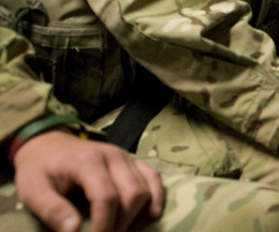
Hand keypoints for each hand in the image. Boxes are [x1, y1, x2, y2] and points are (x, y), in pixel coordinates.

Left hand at [13, 130, 164, 231]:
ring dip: (136, 214)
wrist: (46, 144)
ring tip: (118, 230)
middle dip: (122, 223)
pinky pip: (152, 176)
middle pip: (132, 194)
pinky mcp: (130, 159)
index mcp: (87, 162)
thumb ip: (52, 210)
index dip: (104, 225)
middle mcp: (112, 156)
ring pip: (145, 187)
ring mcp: (124, 156)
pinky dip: (156, 195)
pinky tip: (152, 213)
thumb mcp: (33, 191)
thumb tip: (74, 231)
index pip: (106, 197)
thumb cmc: (39, 169)